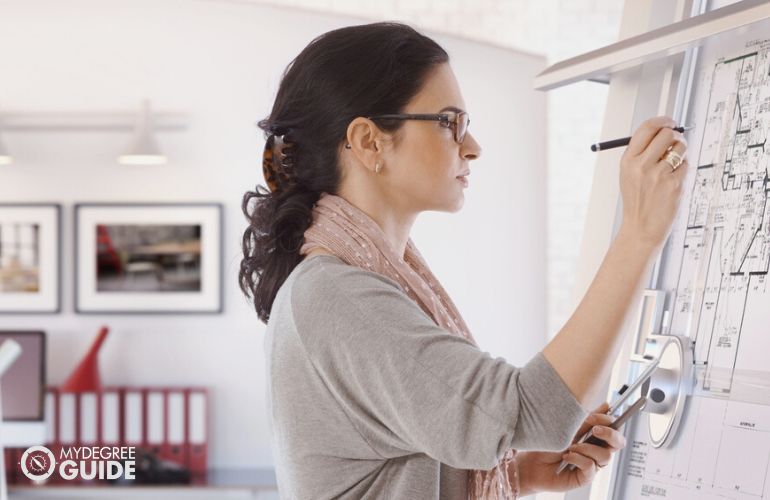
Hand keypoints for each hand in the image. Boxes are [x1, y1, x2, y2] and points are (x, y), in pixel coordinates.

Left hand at [516, 402, 626, 494]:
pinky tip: (566, 457)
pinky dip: (577, 458)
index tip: (595, 417)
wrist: (532, 461)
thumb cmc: (549, 444)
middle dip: (610, 434)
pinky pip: (590, 466)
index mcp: (594, 435)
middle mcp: (596, 450)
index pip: (614, 427)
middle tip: (594, 430)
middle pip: (619, 443)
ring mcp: (592, 464)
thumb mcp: (568, 426)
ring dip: (587, 448)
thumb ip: (587, 418)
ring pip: (605, 456)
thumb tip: (606, 405)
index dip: (610, 421)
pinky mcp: (585, 477)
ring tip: (570, 446)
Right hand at [617, 116, 688, 249]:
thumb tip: (665, 130)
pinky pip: (686, 165)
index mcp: (628, 160)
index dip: (662, 120)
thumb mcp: (629, 174)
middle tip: (676, 142)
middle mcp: (641, 166)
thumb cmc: (637, 200)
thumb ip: (642, 153)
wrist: (641, 228)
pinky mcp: (674, 184)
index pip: (646, 128)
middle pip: (666, 134)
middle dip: (675, 135)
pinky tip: (673, 182)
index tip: (670, 122)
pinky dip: (683, 171)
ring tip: (673, 166)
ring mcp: (658, 175)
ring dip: (681, 152)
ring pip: (680, 148)